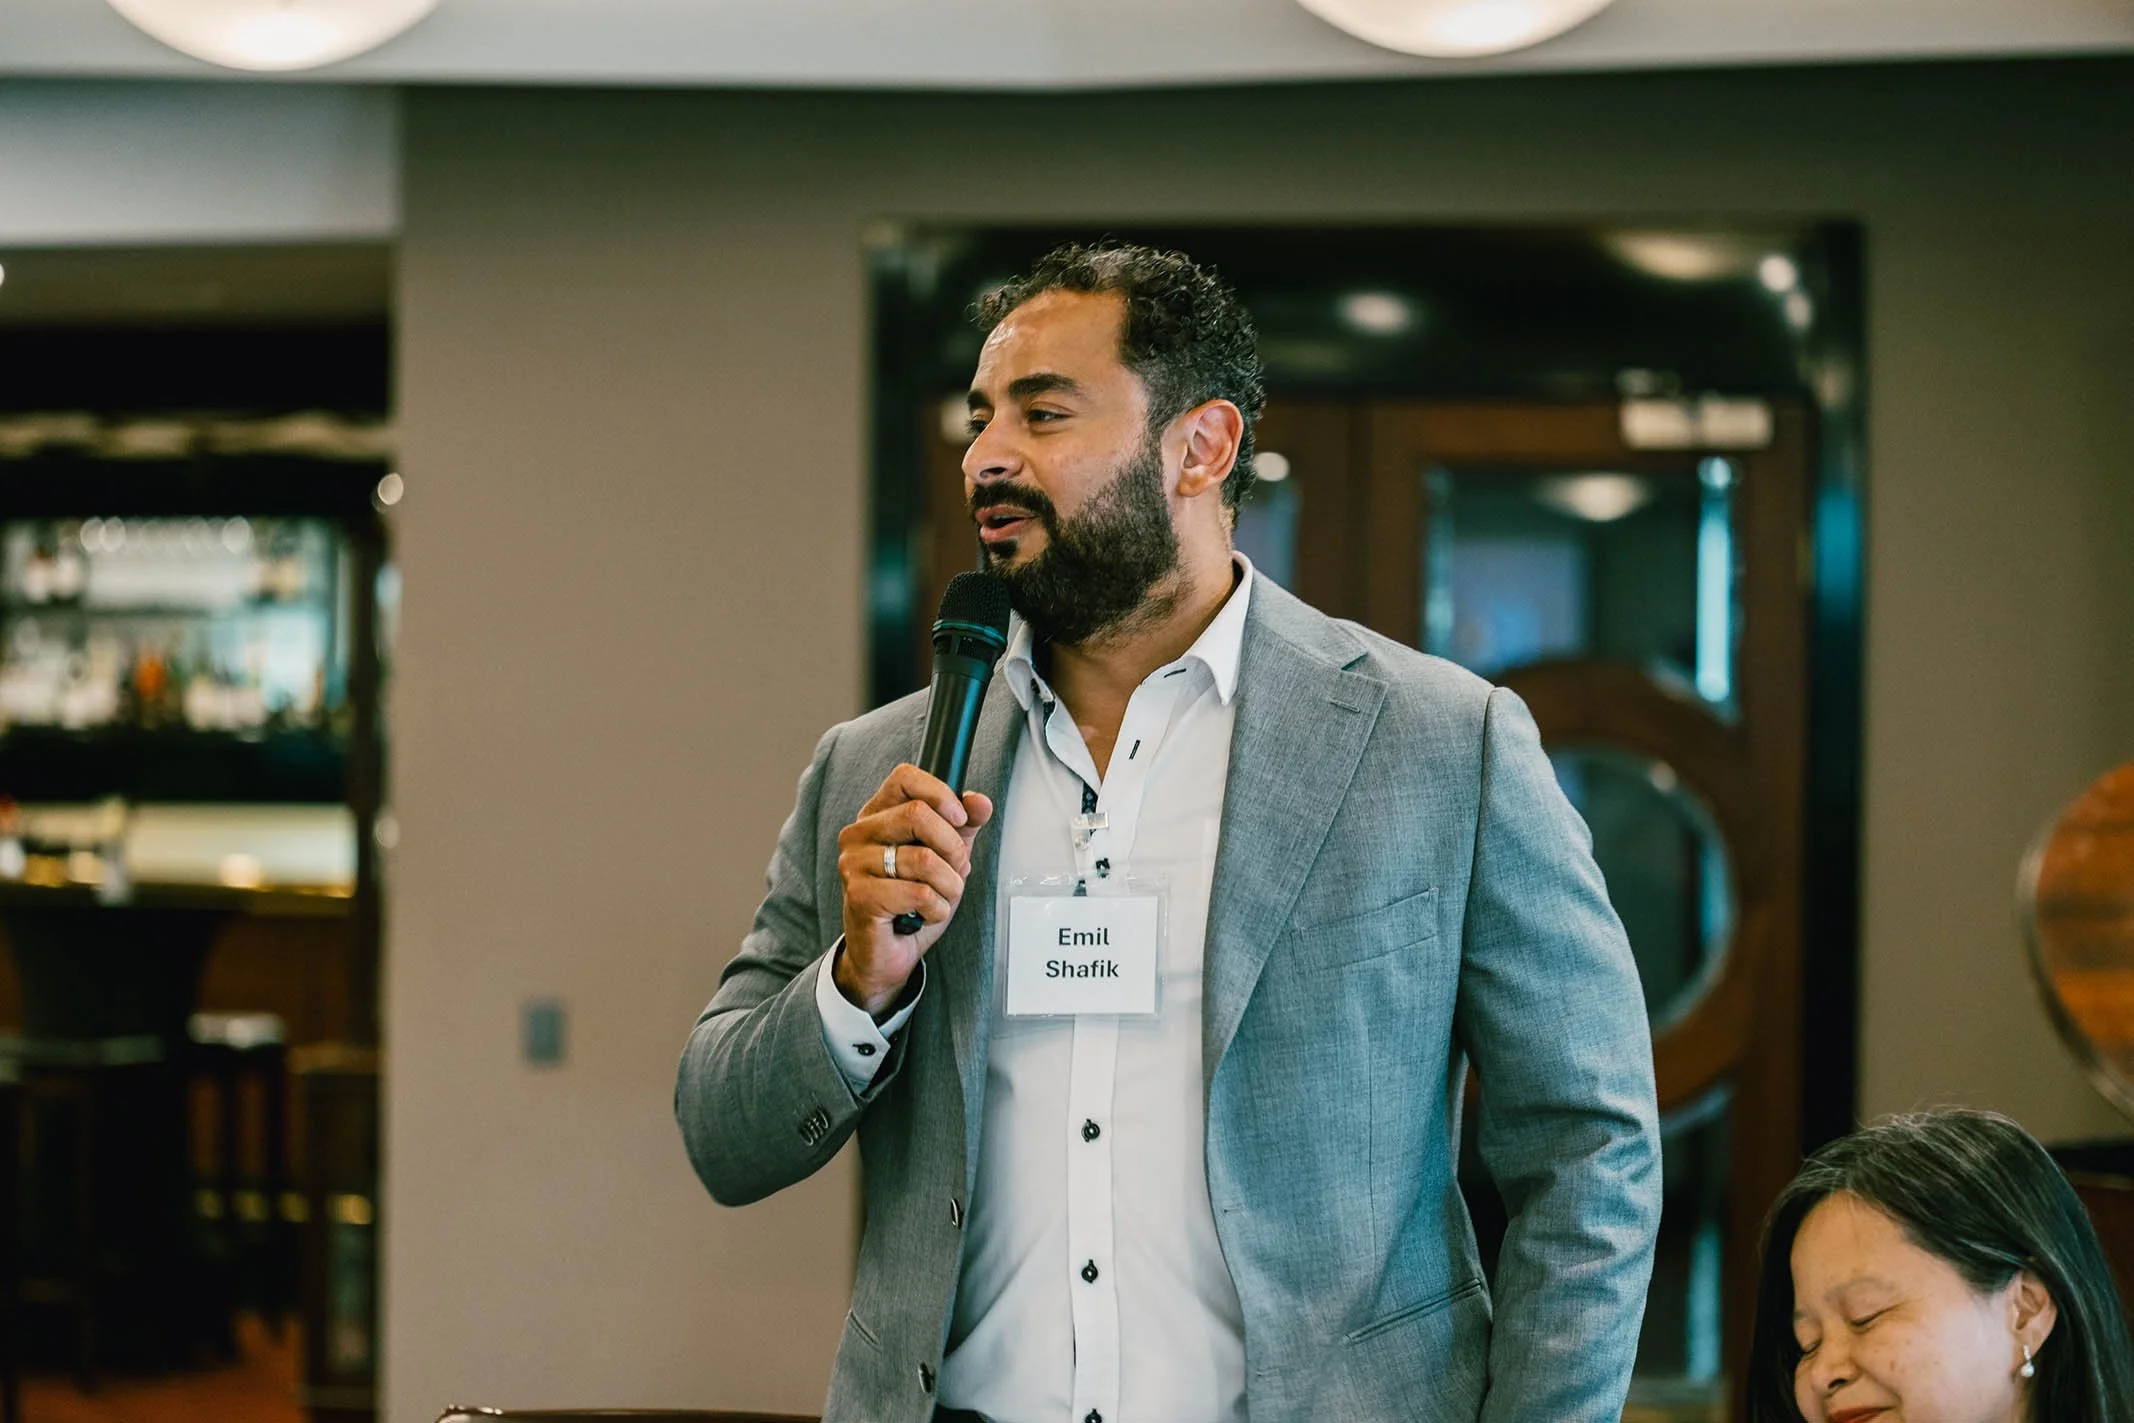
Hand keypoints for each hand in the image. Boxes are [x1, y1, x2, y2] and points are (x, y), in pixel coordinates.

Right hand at [835, 764, 993, 1017]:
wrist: (887, 952)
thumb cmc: (912, 902)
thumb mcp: (945, 858)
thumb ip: (963, 827)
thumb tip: (980, 802)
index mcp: (877, 815)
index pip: (905, 778)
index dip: (941, 794)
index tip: (960, 818)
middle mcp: (858, 834)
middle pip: (918, 815)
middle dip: (953, 848)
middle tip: (956, 870)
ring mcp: (854, 864)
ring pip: (924, 859)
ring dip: (949, 886)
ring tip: (940, 898)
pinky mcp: (859, 895)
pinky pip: (918, 892)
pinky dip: (936, 908)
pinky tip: (925, 915)